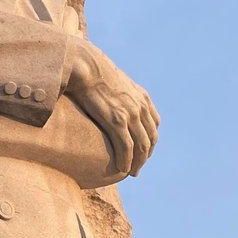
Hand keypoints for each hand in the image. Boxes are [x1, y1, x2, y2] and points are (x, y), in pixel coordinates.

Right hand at [65, 40, 159, 176]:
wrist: (83, 64)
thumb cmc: (91, 71)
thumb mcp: (112, 80)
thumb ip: (116, 92)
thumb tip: (106, 98)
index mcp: (142, 97)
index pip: (153, 125)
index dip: (149, 142)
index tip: (141, 152)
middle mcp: (141, 106)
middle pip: (150, 138)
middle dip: (146, 156)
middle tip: (137, 168)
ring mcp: (130, 113)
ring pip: (142, 146)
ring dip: (138, 162)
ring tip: (130, 172)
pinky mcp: (117, 120)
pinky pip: (127, 147)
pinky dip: (127, 160)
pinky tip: (122, 168)